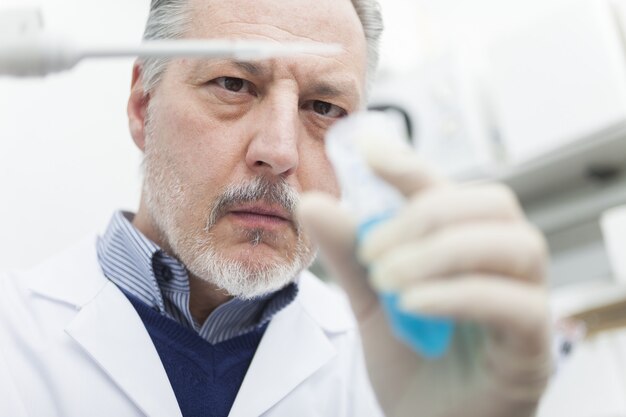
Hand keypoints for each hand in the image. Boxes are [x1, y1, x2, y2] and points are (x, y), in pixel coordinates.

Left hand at [297, 139, 551, 416]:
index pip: (446, 189)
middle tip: (373, 250)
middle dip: (426, 216)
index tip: (366, 148)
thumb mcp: (369, 303)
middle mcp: (504, 265)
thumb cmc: (411, 362)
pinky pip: (517, 305)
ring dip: (442, 252)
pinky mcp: (533, 347)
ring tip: (389, 279)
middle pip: (492, 204)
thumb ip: (350, 255)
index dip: (410, 164)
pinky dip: (459, 295)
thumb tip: (315, 202)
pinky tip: (412, 304)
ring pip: (515, 245)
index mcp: (465, 245)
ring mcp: (527, 303)